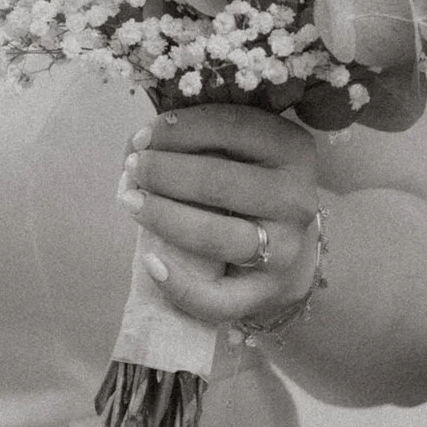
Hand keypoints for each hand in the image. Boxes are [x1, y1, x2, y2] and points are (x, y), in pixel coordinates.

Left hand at [118, 104, 323, 328]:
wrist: (285, 241)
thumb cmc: (244, 179)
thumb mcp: (233, 146)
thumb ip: (191, 135)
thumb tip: (138, 143)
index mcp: (291, 149)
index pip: (231, 128)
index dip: (179, 129)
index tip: (143, 136)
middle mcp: (296, 198)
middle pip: (218, 182)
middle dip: (163, 172)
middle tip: (133, 167)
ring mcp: (285, 249)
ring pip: (216, 236)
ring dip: (163, 217)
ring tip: (131, 201)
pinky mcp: (268, 292)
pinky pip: (220, 298)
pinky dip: (180, 285)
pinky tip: (151, 263)